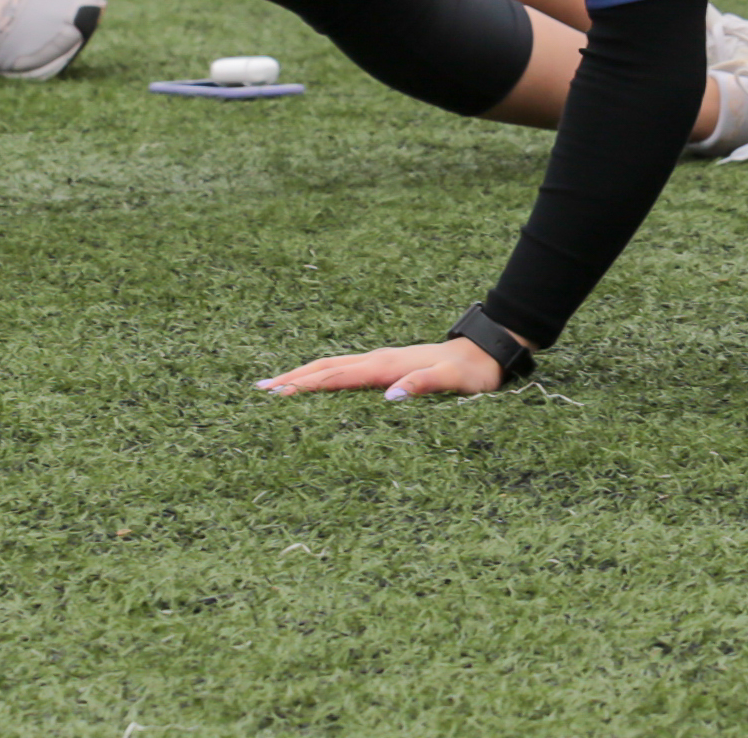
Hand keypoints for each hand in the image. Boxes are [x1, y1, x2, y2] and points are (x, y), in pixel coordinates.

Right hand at [256, 336, 512, 401]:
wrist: (487, 351)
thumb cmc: (472, 371)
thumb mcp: (453, 381)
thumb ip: (422, 385)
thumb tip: (390, 397)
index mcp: (387, 365)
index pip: (339, 377)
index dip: (307, 386)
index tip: (277, 393)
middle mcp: (379, 360)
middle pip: (327, 367)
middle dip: (293, 378)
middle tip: (260, 390)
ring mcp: (381, 361)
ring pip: (334, 366)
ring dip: (304, 375)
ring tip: (276, 385)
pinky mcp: (386, 366)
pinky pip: (346, 370)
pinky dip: (324, 376)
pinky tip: (317, 383)